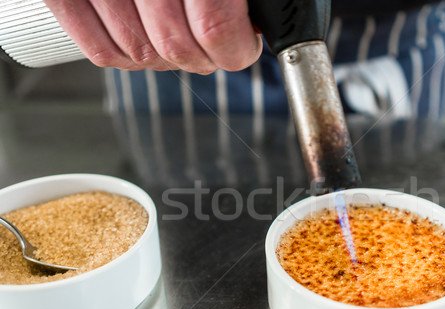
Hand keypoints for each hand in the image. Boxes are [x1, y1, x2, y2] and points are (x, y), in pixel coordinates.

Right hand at [44, 0, 262, 73]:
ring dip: (163, 57)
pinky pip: (100, 51)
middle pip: (176, 47)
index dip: (233, 49)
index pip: (216, 27)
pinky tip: (142, 40)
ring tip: (173, 37)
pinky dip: (126, 57)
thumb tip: (255, 25)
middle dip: (199, 57)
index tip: (240, 47)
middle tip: (208, 47)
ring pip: (140, 53)